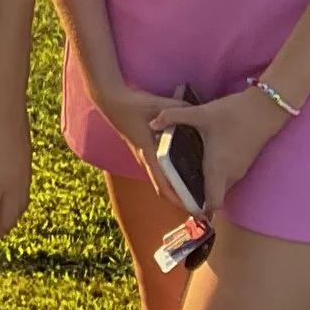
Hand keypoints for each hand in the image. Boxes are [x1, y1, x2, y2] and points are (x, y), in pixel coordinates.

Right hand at [85, 73, 196, 206]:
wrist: (110, 100)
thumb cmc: (132, 105)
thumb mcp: (159, 105)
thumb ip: (180, 110)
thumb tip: (200, 113)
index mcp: (149, 152)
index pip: (163, 184)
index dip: (178, 200)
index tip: (193, 210)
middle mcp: (144, 158)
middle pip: (162, 187)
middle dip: (178, 199)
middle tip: (198, 207)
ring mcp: (141, 154)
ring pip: (158, 178)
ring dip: (172, 189)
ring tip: (192, 193)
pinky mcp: (140, 148)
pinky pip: (156, 169)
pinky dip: (168, 177)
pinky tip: (180, 172)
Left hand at [154, 87, 288, 212]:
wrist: (267, 107)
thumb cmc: (234, 113)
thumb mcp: (200, 113)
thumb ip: (173, 117)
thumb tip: (151, 122)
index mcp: (218, 168)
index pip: (212, 203)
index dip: (197, 208)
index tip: (181, 203)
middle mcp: (231, 174)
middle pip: (213, 196)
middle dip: (196, 196)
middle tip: (175, 186)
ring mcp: (240, 169)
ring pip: (220, 186)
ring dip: (205, 184)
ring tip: (184, 173)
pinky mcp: (244, 162)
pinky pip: (227, 177)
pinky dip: (215, 175)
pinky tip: (201, 160)